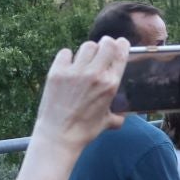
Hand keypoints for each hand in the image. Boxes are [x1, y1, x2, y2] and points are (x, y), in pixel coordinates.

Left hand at [30, 38, 127, 153]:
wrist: (58, 136)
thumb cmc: (84, 131)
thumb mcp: (106, 123)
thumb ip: (117, 116)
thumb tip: (121, 117)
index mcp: (110, 84)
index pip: (120, 52)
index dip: (121, 44)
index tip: (120, 44)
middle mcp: (94, 74)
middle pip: (105, 43)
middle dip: (106, 43)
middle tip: (102, 49)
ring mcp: (75, 72)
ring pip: (87, 46)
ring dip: (88, 51)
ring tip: (85, 59)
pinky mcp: (57, 71)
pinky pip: (66, 52)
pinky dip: (68, 57)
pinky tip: (68, 65)